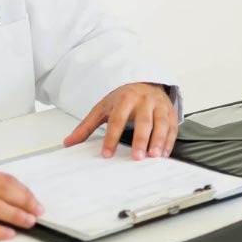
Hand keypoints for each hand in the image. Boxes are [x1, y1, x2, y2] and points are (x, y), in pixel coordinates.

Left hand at [61, 82, 177, 158]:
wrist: (145, 83)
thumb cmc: (123, 99)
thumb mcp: (102, 109)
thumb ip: (86, 126)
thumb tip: (68, 142)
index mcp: (125, 99)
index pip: (117, 120)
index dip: (112, 138)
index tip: (107, 154)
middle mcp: (144, 100)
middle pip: (143, 121)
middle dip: (141, 140)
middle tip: (137, 157)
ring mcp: (159, 105)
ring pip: (161, 123)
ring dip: (159, 140)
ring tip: (154, 156)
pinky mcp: (170, 111)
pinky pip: (172, 126)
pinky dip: (170, 140)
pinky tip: (164, 153)